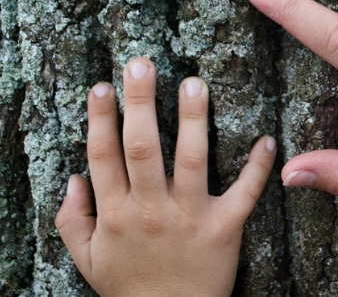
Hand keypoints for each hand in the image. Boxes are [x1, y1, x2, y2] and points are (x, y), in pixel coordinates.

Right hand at [55, 58, 275, 296]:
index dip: (101, 118)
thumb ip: (71, 220)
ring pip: (191, 159)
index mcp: (115, 213)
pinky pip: (244, 193)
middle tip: (142, 63)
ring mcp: (190, 217)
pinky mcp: (225, 228)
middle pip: (141, 147)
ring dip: (192, 119)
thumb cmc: (130, 288)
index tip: (104, 85)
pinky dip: (257, 168)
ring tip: (195, 83)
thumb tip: (73, 179)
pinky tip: (266, 139)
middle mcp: (151, 209)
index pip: (103, 155)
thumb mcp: (87, 260)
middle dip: (139, 102)